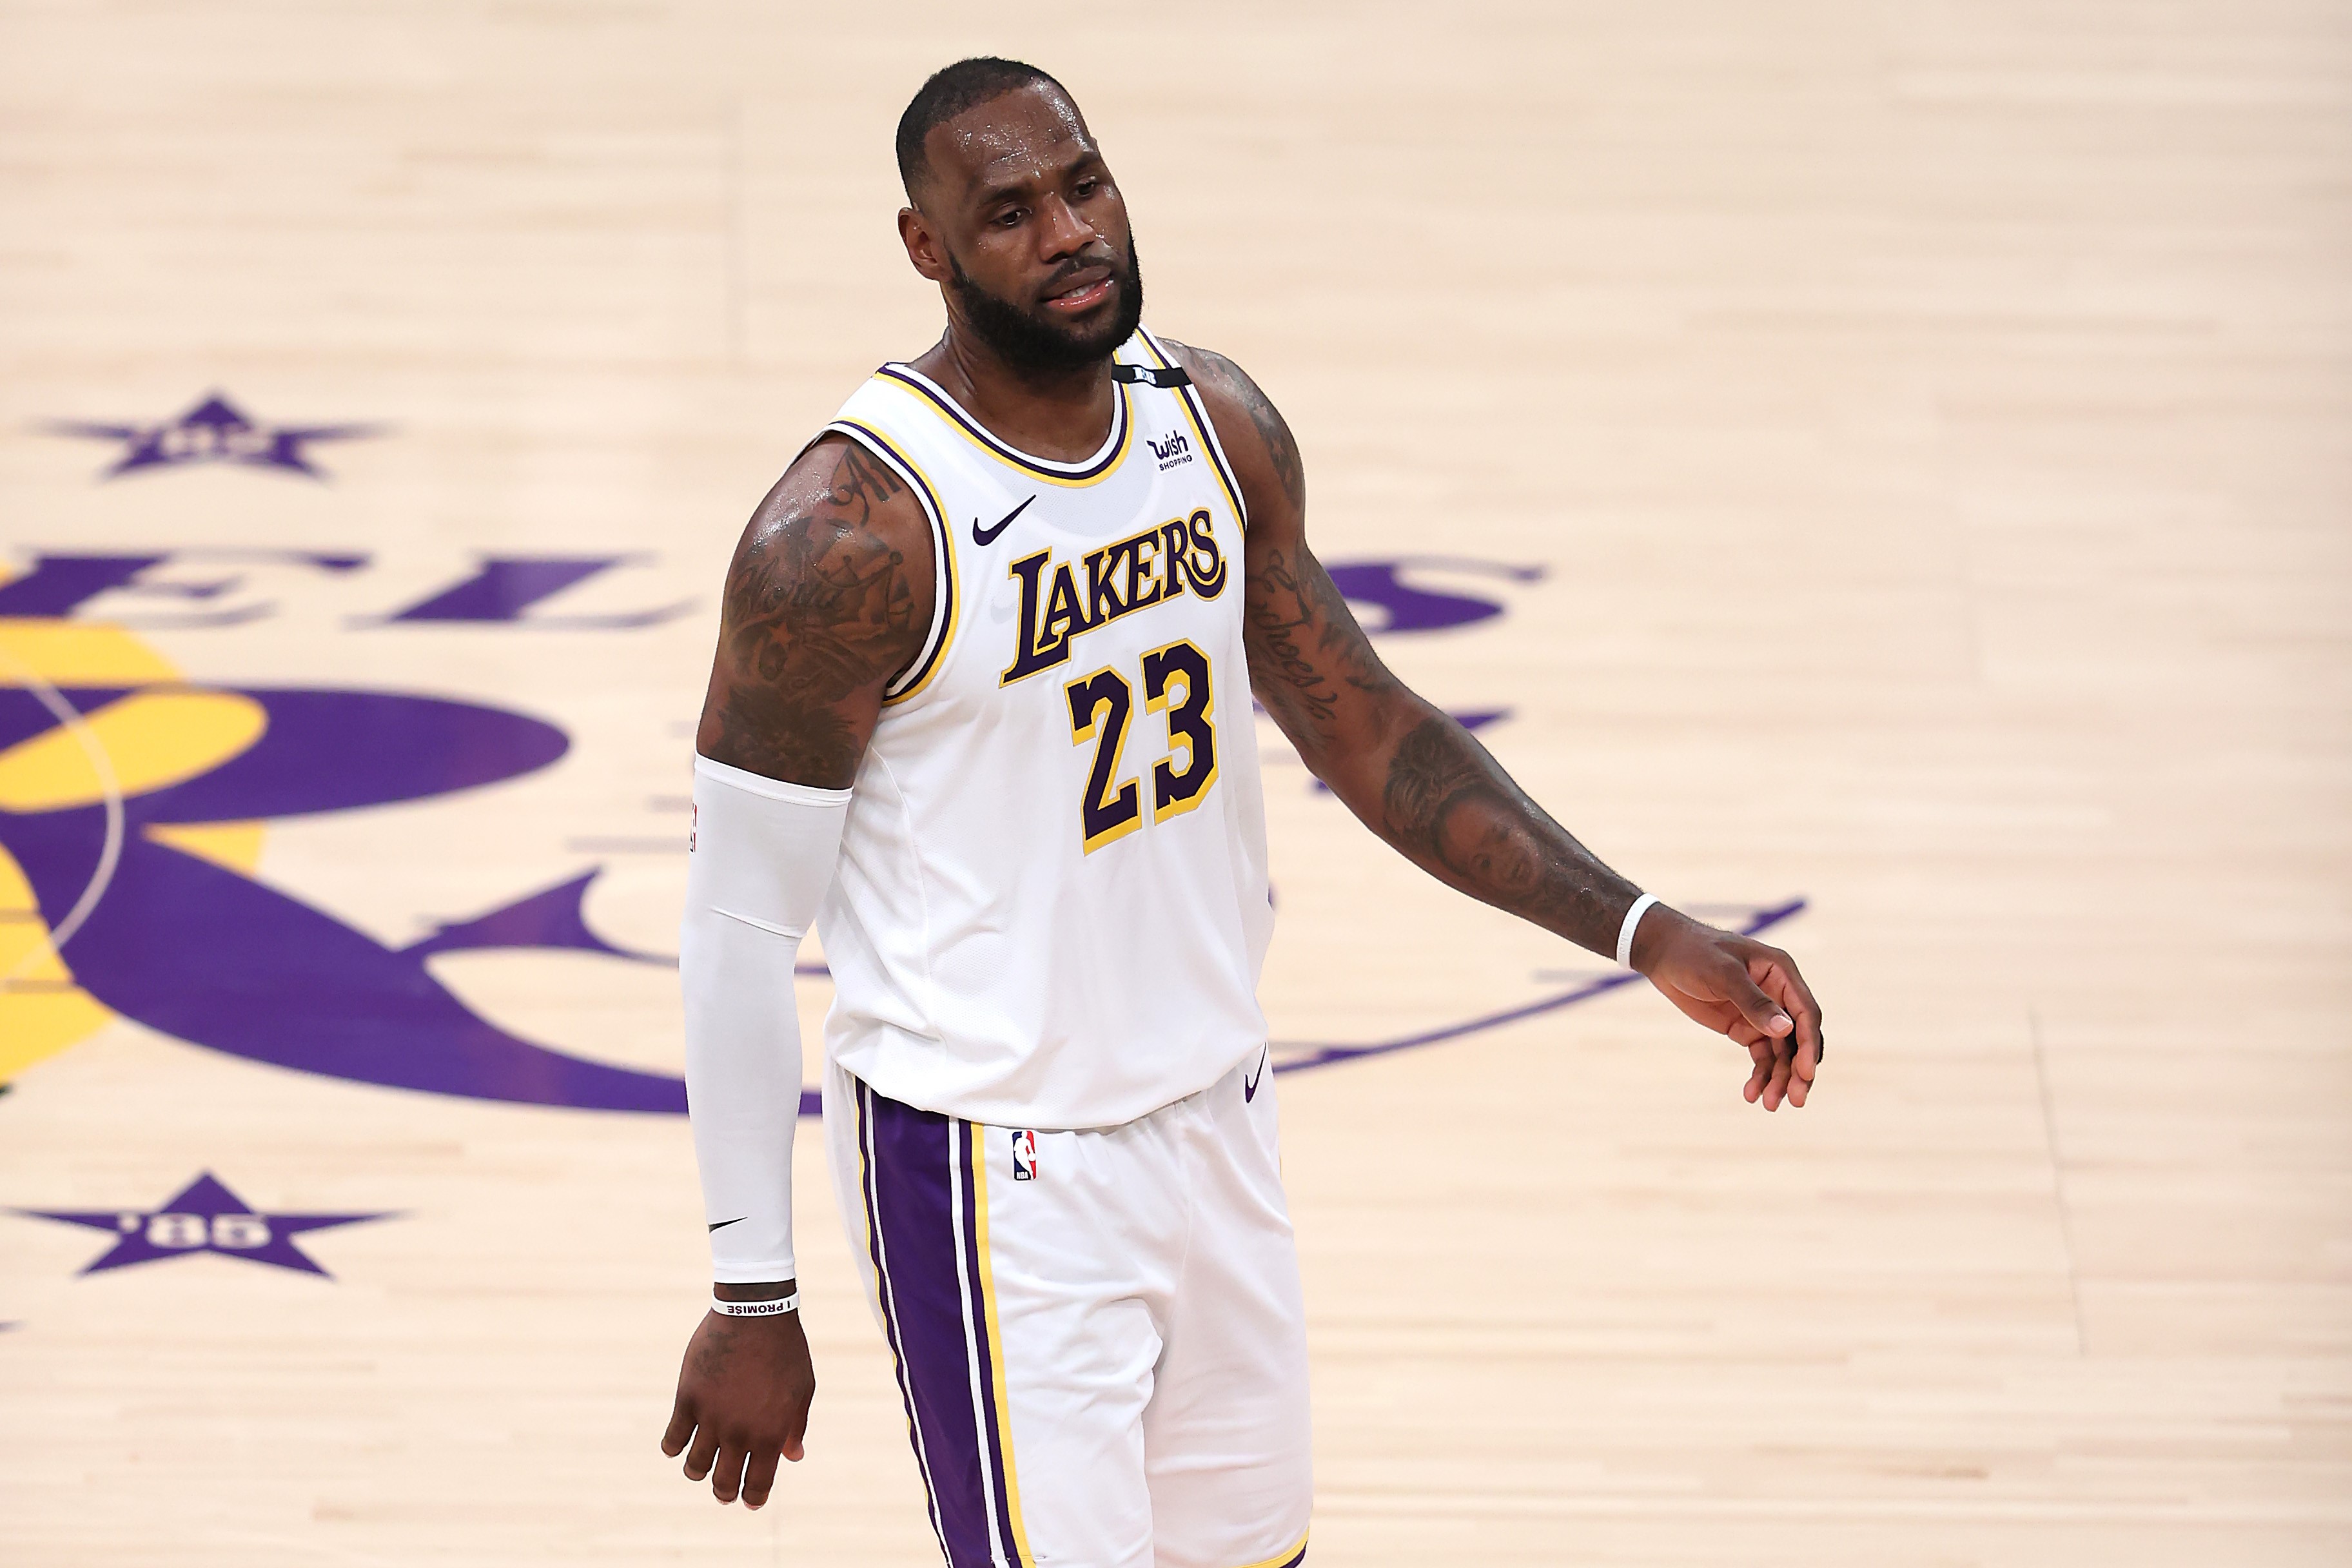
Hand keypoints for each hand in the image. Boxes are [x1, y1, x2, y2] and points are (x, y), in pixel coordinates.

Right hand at [660, 1305, 815, 1508]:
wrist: (756, 1312)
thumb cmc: (786, 1350)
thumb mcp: (803, 1389)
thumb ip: (795, 1426)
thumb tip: (793, 1457)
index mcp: (770, 1434)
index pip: (758, 1484)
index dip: (752, 1498)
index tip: (749, 1501)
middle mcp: (739, 1433)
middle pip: (723, 1482)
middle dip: (724, 1492)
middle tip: (723, 1491)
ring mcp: (710, 1417)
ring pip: (695, 1467)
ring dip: (697, 1473)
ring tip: (700, 1468)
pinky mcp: (687, 1399)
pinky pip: (672, 1438)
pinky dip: (672, 1447)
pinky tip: (677, 1445)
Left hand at [1630, 907, 1823, 1109]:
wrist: (1664, 955)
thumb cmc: (1694, 953)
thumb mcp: (1723, 974)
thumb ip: (1753, 1002)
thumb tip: (1786, 1029)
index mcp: (1782, 973)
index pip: (1806, 1013)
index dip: (1808, 1044)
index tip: (1805, 1073)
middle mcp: (1779, 995)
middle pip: (1798, 1039)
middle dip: (1798, 1070)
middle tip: (1795, 1100)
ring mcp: (1763, 1014)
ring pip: (1781, 1053)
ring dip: (1778, 1079)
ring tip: (1770, 1104)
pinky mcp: (1745, 1027)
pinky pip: (1761, 1056)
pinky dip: (1760, 1076)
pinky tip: (1751, 1094)